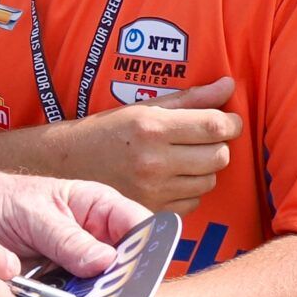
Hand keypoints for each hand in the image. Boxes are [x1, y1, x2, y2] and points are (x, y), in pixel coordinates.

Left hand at [0, 169, 149, 279]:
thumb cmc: (2, 201)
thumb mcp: (33, 213)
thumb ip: (67, 237)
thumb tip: (105, 261)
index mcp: (100, 209)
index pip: (140, 227)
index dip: (147, 250)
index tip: (139, 274)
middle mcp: (98, 241)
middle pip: (128, 268)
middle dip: (122, 288)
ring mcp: (82, 269)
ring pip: (104, 292)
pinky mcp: (62, 291)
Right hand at [60, 78, 241, 211]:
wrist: (66, 165)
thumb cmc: (106, 131)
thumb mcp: (143, 107)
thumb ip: (190, 98)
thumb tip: (228, 85)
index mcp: (151, 127)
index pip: (214, 126)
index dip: (230, 123)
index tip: (229, 121)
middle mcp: (154, 160)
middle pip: (218, 156)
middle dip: (218, 145)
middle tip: (204, 138)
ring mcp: (153, 190)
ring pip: (209, 181)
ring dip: (204, 169)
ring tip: (183, 158)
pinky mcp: (151, 211)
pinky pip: (193, 203)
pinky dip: (190, 190)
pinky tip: (172, 178)